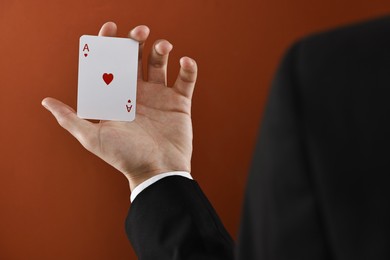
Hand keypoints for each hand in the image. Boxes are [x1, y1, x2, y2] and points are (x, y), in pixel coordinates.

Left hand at [42, 22, 196, 190]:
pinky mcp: (179, 103)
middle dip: (135, 40)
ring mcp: (160, 96)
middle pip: (135, 58)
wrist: (156, 172)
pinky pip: (186, 80)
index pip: (111, 64)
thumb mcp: (93, 138)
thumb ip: (71, 119)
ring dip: (161, 50)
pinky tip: (185, 62)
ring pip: (160, 64)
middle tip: (139, 32)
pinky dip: (188, 68)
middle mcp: (138, 93)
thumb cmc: (124, 157)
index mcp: (117, 97)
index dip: (108, 44)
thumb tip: (46, 102)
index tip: (110, 28)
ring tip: (163, 47)